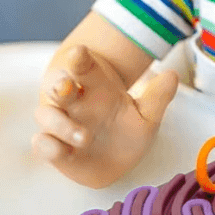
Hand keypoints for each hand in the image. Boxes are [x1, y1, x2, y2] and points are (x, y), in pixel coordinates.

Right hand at [32, 44, 178, 189]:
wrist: (117, 161)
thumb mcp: (147, 115)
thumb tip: (173, 75)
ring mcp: (63, 126)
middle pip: (59, 87)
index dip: (79, 59)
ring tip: (84, 136)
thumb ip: (158, 97)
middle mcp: (75, 104)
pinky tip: (57, 148)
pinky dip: (46, 145)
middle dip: (59, 85)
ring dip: (59, 122)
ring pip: (46, 115)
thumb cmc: (127, 131)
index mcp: (96, 88)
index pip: (84, 67)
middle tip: (66, 86)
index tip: (79, 52)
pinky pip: (42, 144)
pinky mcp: (56, 150)